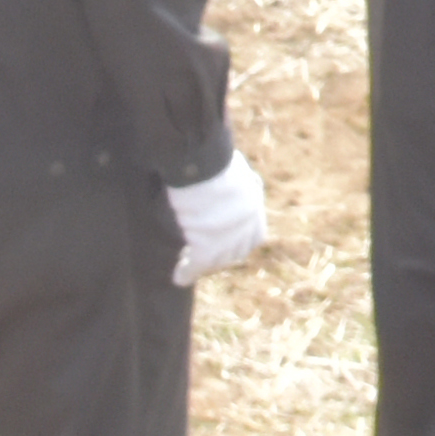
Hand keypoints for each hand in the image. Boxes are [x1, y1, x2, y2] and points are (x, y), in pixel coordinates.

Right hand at [166, 151, 270, 282]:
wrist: (202, 162)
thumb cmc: (214, 157)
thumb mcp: (235, 170)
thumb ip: (239, 184)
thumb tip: (235, 181)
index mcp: (254, 206)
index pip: (255, 236)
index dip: (240, 242)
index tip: (227, 245)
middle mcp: (246, 226)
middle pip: (236, 252)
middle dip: (222, 256)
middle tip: (204, 259)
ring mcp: (228, 239)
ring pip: (216, 261)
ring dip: (203, 264)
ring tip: (187, 266)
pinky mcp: (208, 246)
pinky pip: (196, 266)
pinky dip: (186, 273)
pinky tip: (179, 278)